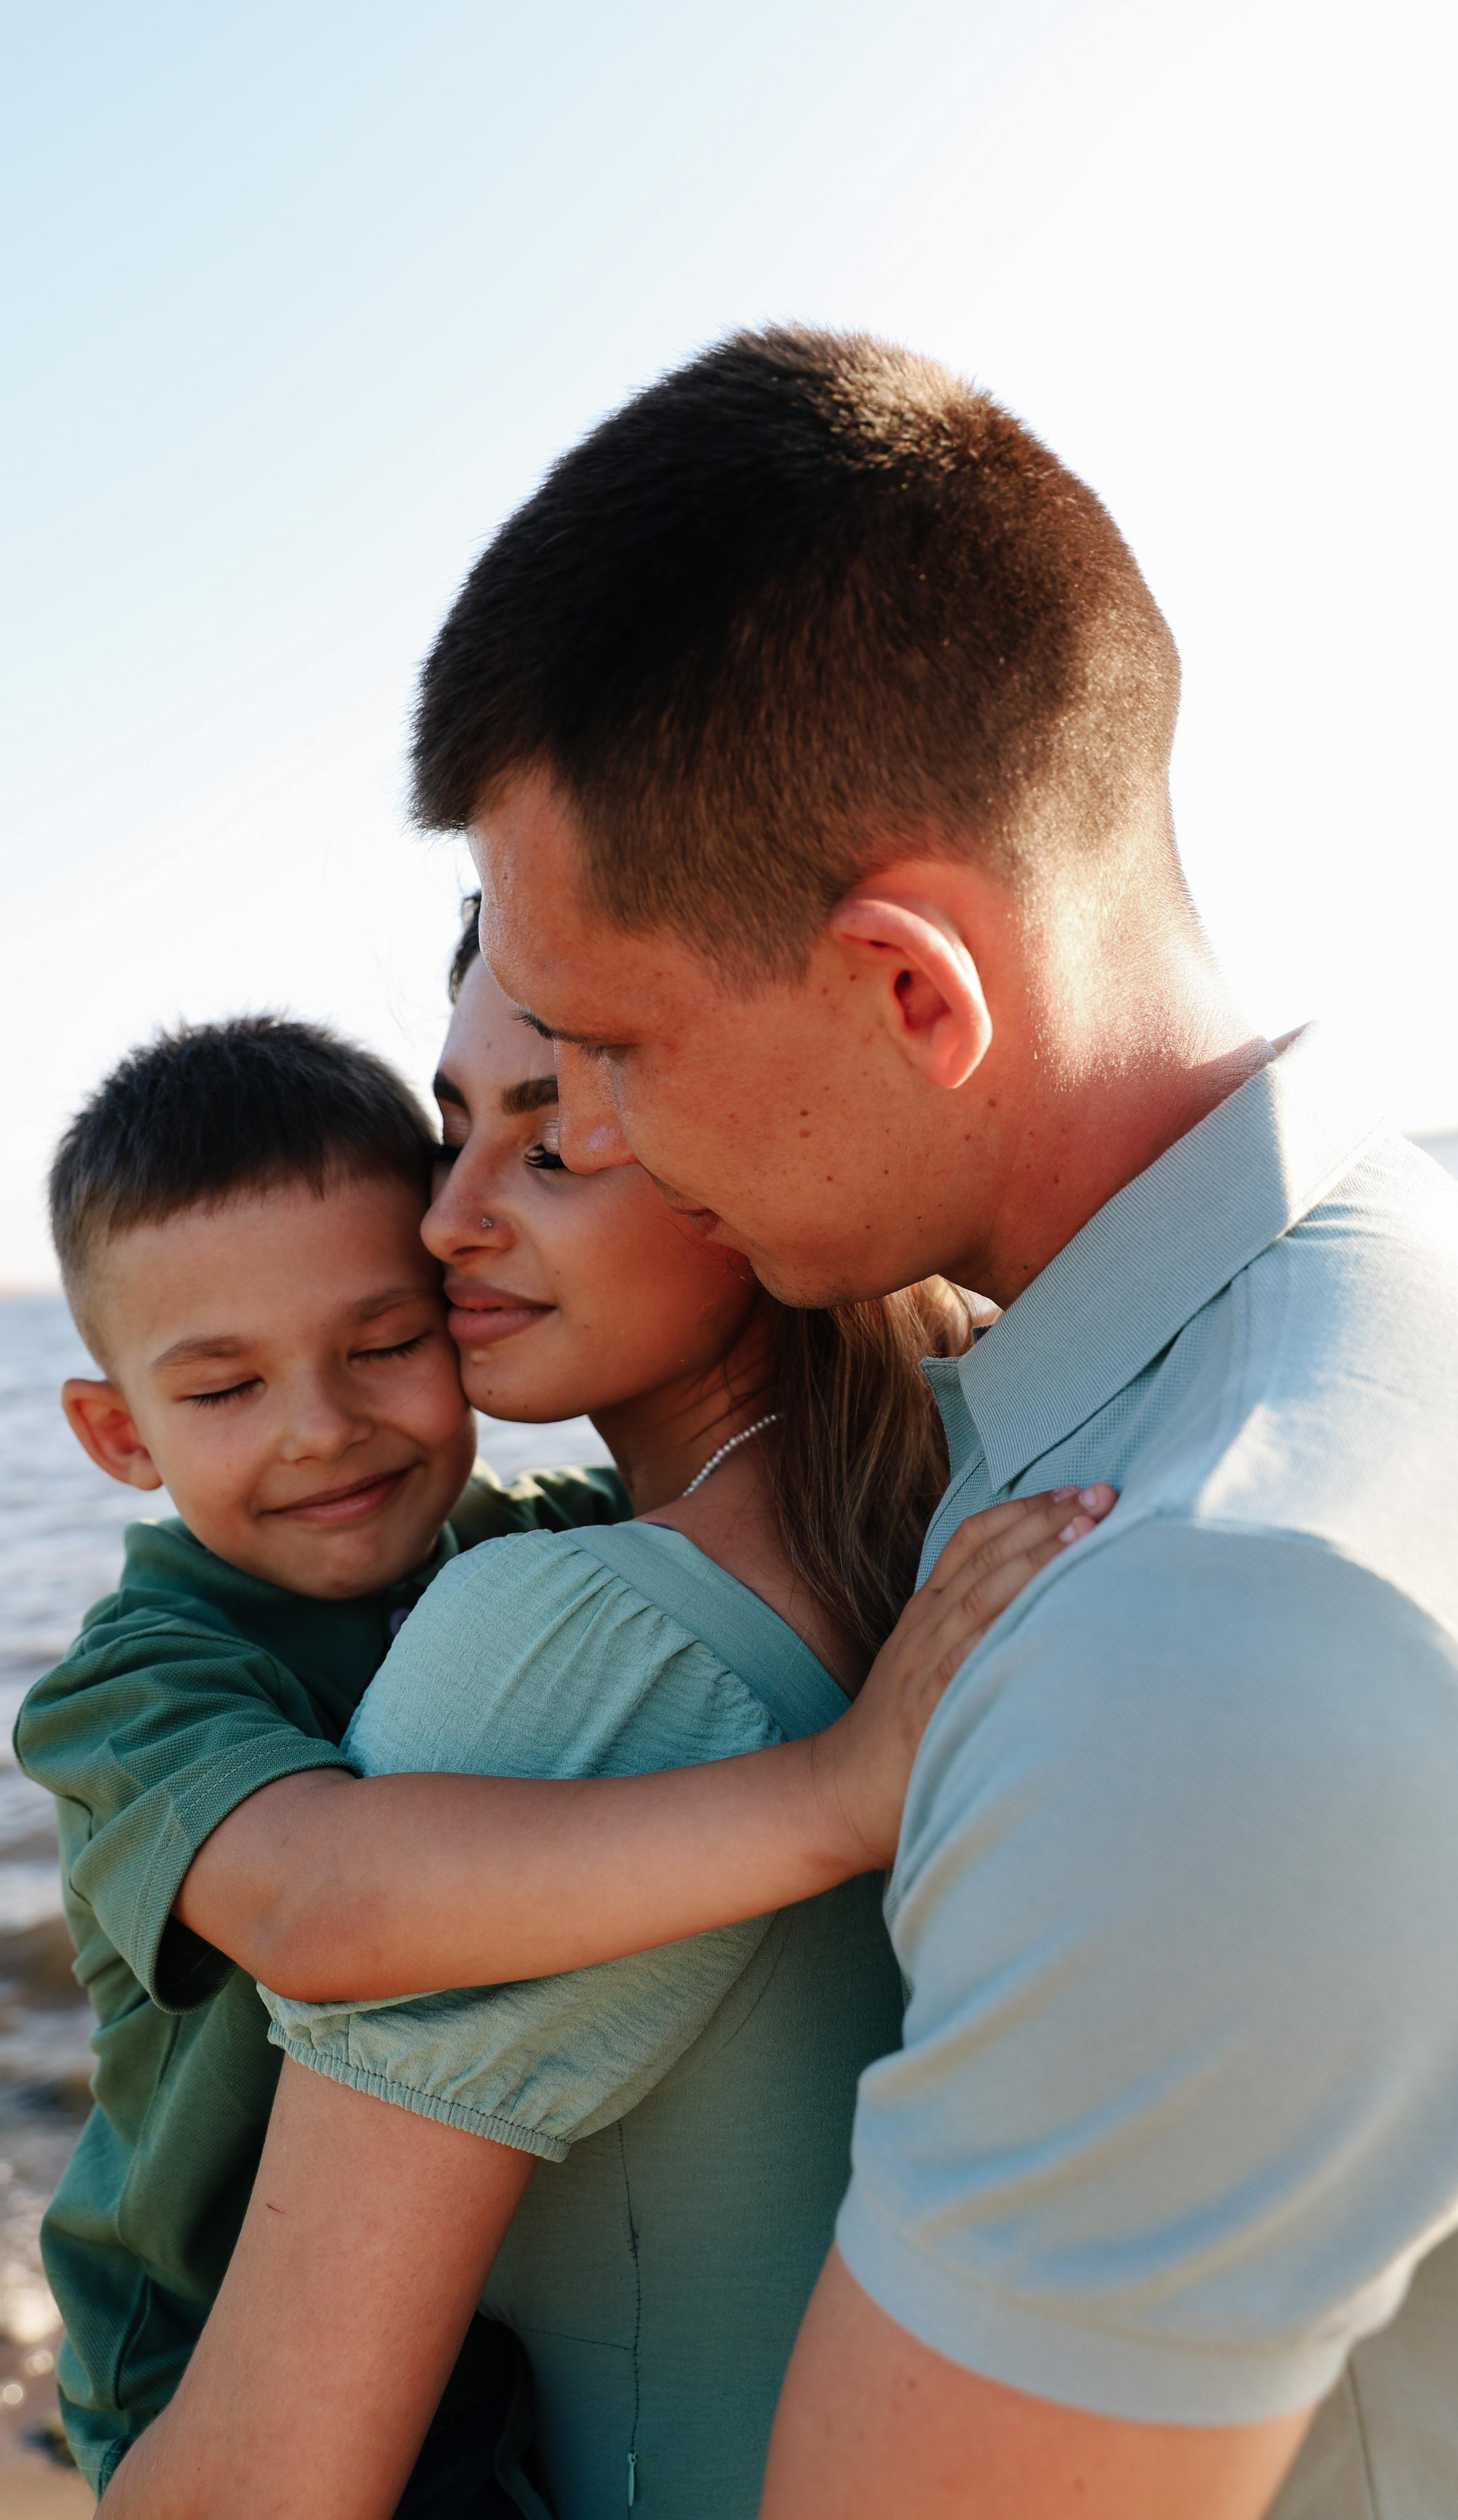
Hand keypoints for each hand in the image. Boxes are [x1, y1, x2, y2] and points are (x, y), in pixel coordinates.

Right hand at [810, 1484, 1116, 1871]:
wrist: (843, 1786)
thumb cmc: (900, 1729)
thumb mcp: (929, 1662)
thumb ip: (970, 1629)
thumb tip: (1035, 1603)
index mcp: (927, 1608)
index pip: (973, 1538)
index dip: (1023, 1508)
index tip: (1073, 1491)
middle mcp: (927, 1623)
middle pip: (989, 1554)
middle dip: (1046, 1519)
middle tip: (1101, 1494)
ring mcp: (927, 1659)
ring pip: (985, 1591)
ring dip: (1037, 1556)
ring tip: (1086, 1529)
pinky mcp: (930, 1701)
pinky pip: (970, 1652)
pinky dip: (1008, 1622)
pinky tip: (1047, 1603)